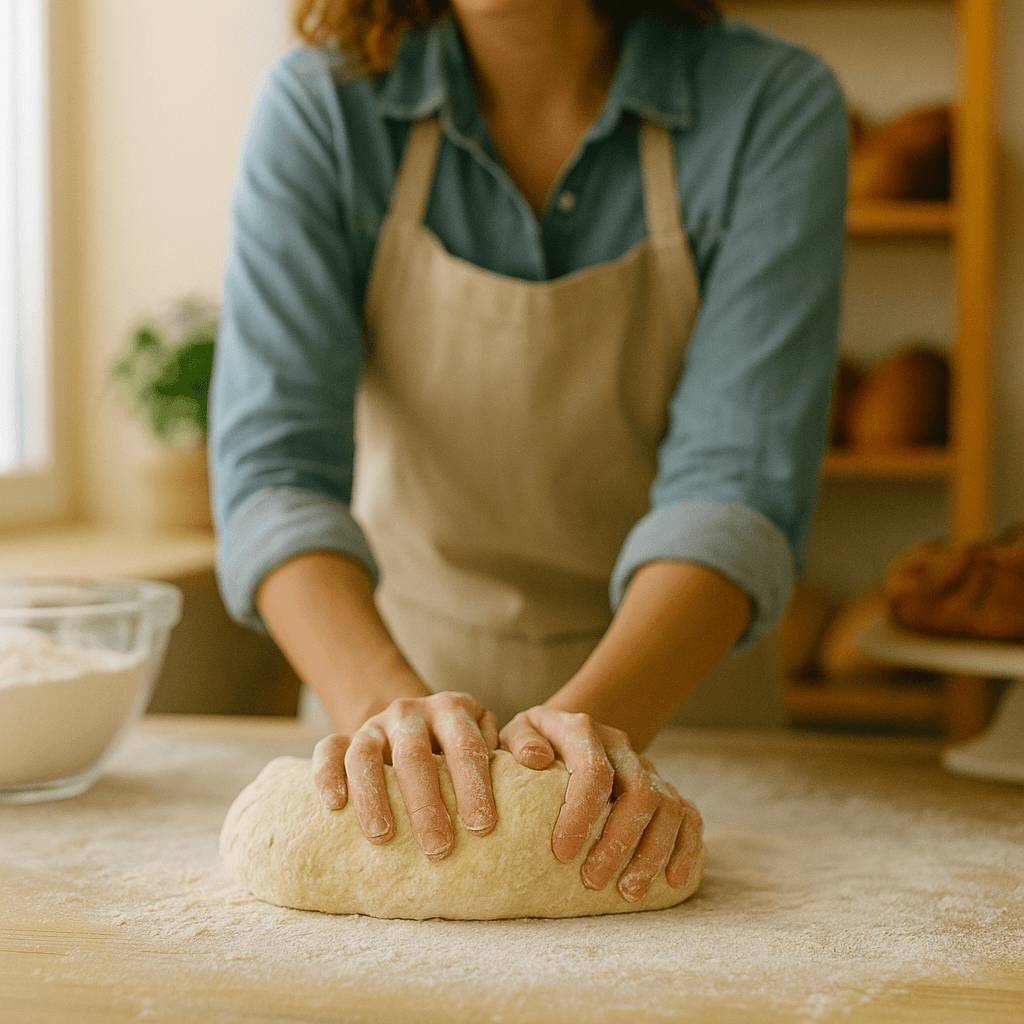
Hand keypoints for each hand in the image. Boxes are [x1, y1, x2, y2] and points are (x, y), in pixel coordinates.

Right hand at [311, 691, 498, 860]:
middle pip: (415, 754)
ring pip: (366, 754)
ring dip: (374, 796)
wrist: (413, 721)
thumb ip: (509, 752)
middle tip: (439, 848)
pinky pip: (327, 750)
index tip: (483, 826)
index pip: (466, 743)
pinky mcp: (344, 736)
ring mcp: (374, 724)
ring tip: (384, 837)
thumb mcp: (487, 738)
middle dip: (427, 803)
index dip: (474, 784)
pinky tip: (334, 805)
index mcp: (452, 709)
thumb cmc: (461, 745)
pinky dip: (326, 775)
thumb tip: (538, 763)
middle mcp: (411, 712)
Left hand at [501, 706, 702, 901]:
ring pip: (668, 807)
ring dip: (652, 853)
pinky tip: (674, 879)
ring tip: (628, 891)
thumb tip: (536, 759)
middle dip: (619, 841)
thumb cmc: (534, 744)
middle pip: (639, 793)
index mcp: (583, 730)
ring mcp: (646, 767)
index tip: (562, 854)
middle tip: (592, 880)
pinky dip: (686, 847)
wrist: (563, 733)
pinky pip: (689, 815)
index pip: (594, 771)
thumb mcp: (517, 734)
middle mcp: (621, 746)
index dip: (582, 814)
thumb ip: (520, 742)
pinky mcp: (664, 788)